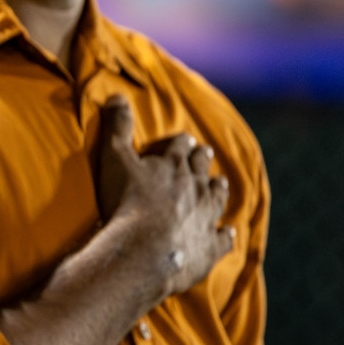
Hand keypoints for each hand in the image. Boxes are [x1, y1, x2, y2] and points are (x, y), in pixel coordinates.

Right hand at [96, 95, 232, 298]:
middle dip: (202, 160)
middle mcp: (196, 188)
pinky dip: (226, 234)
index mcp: (174, 165)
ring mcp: (206, 217)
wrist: (143, 250)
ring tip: (220, 183)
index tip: (186, 138)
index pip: (181, 147)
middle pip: (202, 170)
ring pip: (217, 198)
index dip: (182, 142)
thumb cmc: (126, 202)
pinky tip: (229, 232)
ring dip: (218, 190)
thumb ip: (117, 126)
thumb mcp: (114, 157)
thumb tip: (118, 95)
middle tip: (205, 153)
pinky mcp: (208, 247)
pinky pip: (222, 239)